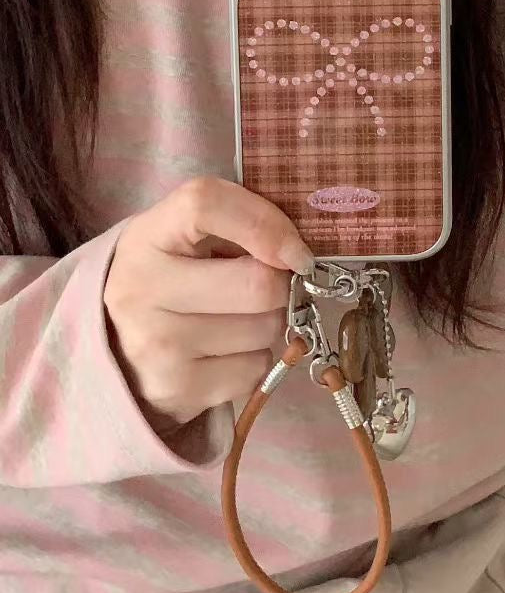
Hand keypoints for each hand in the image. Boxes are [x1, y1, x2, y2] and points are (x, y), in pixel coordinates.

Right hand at [103, 177, 313, 434]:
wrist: (117, 348)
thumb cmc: (174, 276)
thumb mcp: (189, 234)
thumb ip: (240, 222)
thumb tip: (300, 255)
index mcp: (147, 235)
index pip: (207, 205)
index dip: (265, 224)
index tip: (295, 250)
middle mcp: (142, 288)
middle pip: (258, 284)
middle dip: (281, 286)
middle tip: (267, 287)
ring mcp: (157, 343)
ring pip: (265, 328)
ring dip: (269, 323)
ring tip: (236, 317)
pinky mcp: (176, 388)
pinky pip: (256, 368)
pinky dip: (255, 359)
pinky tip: (224, 350)